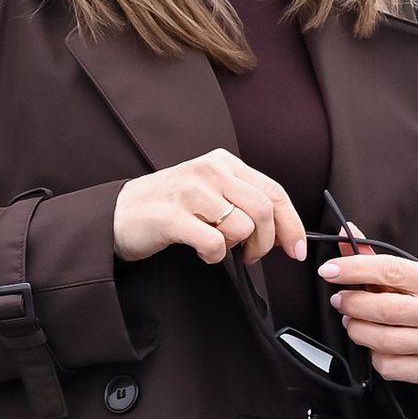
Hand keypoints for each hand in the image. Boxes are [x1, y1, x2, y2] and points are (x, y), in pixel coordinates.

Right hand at [112, 152, 304, 267]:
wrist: (119, 213)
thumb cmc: (170, 206)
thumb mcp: (210, 191)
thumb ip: (244, 200)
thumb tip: (285, 230)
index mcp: (223, 162)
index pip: (274, 190)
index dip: (292, 223)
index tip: (297, 248)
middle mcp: (210, 171)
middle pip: (264, 209)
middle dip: (267, 242)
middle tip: (252, 256)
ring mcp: (190, 191)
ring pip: (243, 226)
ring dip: (237, 247)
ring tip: (218, 247)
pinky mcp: (173, 217)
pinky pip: (215, 243)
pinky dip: (215, 255)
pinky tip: (203, 251)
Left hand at [320, 234, 417, 385]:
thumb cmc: (412, 295)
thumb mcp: (395, 272)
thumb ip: (368, 255)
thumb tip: (343, 232)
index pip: (390, 269)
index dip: (354, 269)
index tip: (329, 270)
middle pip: (386, 309)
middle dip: (353, 304)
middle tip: (339, 301)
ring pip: (384, 341)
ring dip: (358, 331)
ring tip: (352, 322)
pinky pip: (389, 366)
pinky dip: (373, 356)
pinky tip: (373, 345)